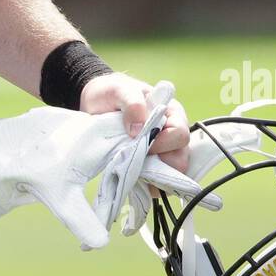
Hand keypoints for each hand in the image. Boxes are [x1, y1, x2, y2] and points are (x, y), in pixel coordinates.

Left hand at [80, 72, 190, 192]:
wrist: (95, 102)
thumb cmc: (113, 92)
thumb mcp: (120, 90)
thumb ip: (133, 103)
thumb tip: (139, 129)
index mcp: (171, 114)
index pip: (180, 134)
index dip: (164, 143)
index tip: (143, 143)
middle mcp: (170, 135)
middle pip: (180, 159)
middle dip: (162, 166)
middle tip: (138, 162)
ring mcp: (159, 153)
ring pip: (169, 175)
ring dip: (152, 178)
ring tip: (132, 173)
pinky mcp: (147, 166)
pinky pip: (154, 183)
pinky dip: (144, 185)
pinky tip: (130, 180)